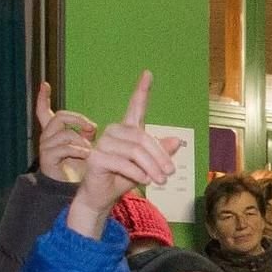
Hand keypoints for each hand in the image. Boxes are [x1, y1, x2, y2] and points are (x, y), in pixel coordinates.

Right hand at [34, 81, 95, 184]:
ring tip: (91, 149)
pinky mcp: (48, 159)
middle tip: (92, 129)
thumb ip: (85, 135)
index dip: (43, 98)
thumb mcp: (84, 147)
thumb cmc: (79, 169)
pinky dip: (77, 150)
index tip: (45, 84)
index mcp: (53, 132)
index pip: (44, 111)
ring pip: (63, 132)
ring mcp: (46, 147)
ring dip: (80, 138)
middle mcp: (47, 137)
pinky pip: (63, 147)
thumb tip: (92, 128)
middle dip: (78, 119)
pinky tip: (86, 155)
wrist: (73, 192)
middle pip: (60, 117)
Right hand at [64, 71, 181, 240]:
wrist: (101, 197)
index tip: (148, 74)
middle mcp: (113, 131)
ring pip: (135, 151)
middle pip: (142, 138)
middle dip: (160, 157)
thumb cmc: (122, 180)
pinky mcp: (95, 157)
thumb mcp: (147, 167)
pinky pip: (123, 163)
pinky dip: (137, 173)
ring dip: (151, 168)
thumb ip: (160, 154)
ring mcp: (102, 143)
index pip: (135, 107)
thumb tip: (176, 141)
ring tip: (160, 181)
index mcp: (126, 130)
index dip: (142, 90)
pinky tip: (145, 181)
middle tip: (170, 174)